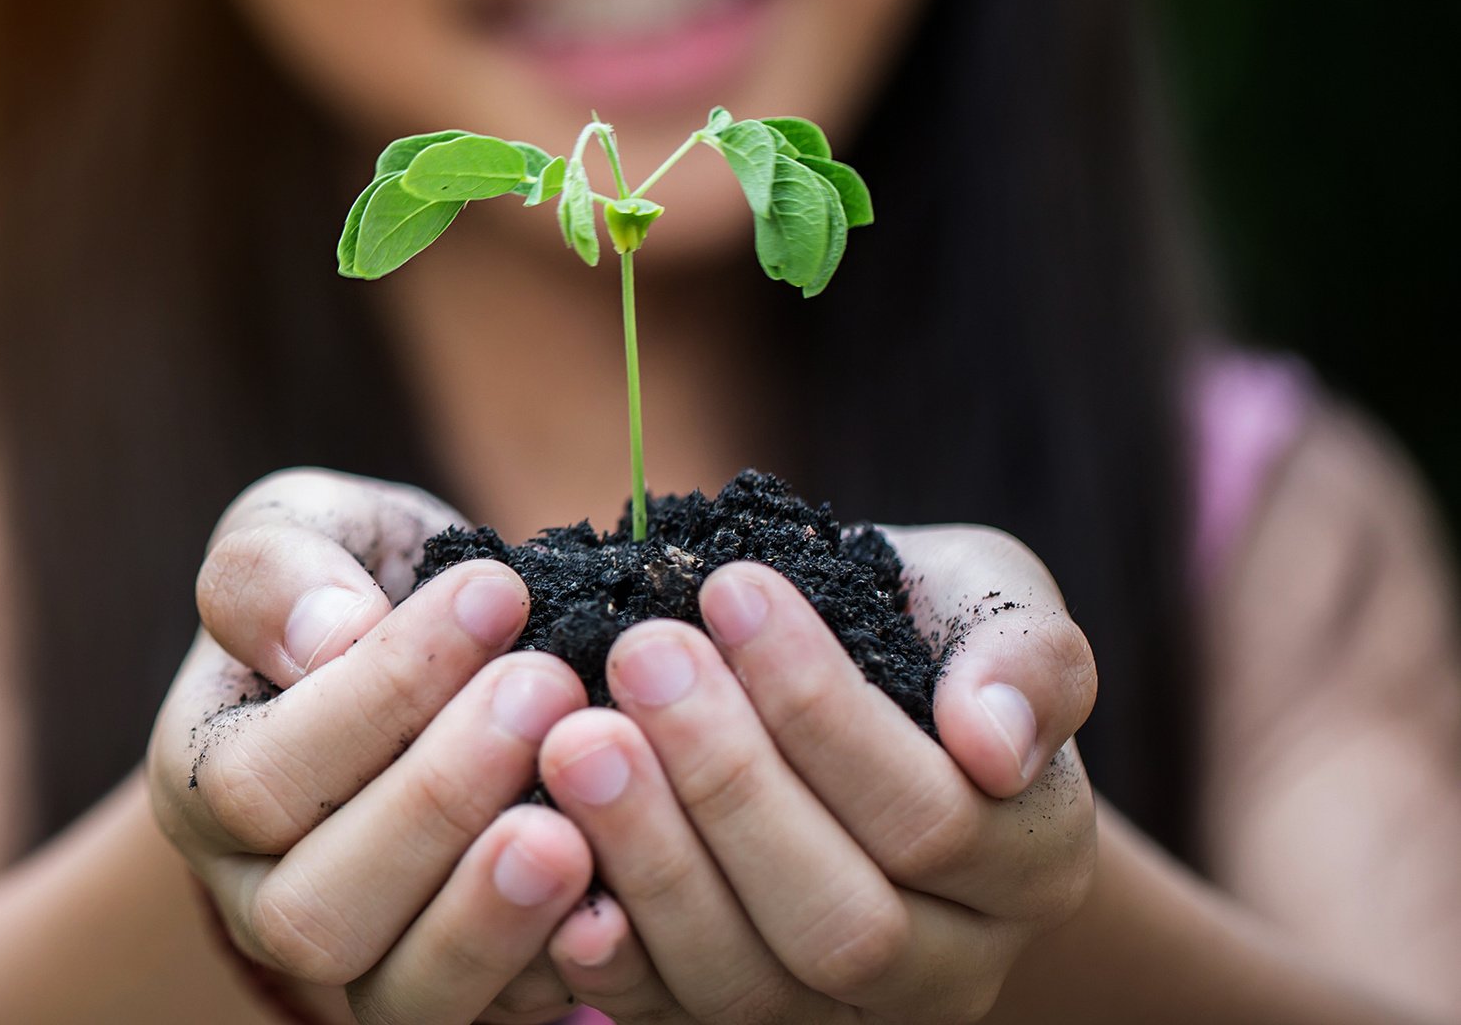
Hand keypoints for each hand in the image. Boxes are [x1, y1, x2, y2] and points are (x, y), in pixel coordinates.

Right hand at [148, 468, 599, 1023]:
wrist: (445, 653)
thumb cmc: (356, 581)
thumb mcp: (304, 526)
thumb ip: (280, 565)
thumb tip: (327, 637)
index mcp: (201, 779)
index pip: (261, 779)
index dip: (378, 693)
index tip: (495, 592)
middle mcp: (259, 895)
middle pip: (314, 911)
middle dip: (437, 802)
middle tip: (547, 690)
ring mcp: (361, 964)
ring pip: (400, 995)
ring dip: (491, 911)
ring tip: (574, 820)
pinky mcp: (461, 996)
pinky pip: (500, 1019)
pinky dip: (562, 962)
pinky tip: (619, 886)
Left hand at [533, 524, 1099, 1022]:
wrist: (841, 687)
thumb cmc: (915, 628)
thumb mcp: (991, 598)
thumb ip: (1027, 654)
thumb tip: (996, 742)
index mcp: (1030, 864)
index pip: (932, 817)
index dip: (822, 709)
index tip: (730, 587)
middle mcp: (946, 968)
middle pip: (840, 921)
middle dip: (727, 783)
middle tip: (637, 655)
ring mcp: (832, 1013)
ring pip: (746, 983)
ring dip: (650, 856)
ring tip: (574, 734)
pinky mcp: (727, 1020)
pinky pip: (662, 1012)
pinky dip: (600, 945)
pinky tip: (539, 847)